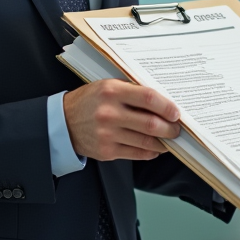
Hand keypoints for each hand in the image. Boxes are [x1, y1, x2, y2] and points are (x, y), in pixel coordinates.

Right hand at [63, 80, 181, 160]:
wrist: (63, 122)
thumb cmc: (89, 101)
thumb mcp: (107, 86)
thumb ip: (132, 90)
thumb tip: (162, 100)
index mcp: (112, 91)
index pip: (148, 98)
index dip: (167, 107)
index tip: (176, 112)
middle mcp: (109, 113)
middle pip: (150, 123)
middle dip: (170, 128)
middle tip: (176, 129)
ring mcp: (107, 134)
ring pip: (146, 141)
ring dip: (163, 142)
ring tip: (168, 139)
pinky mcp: (106, 151)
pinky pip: (136, 153)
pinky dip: (150, 152)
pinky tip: (154, 148)